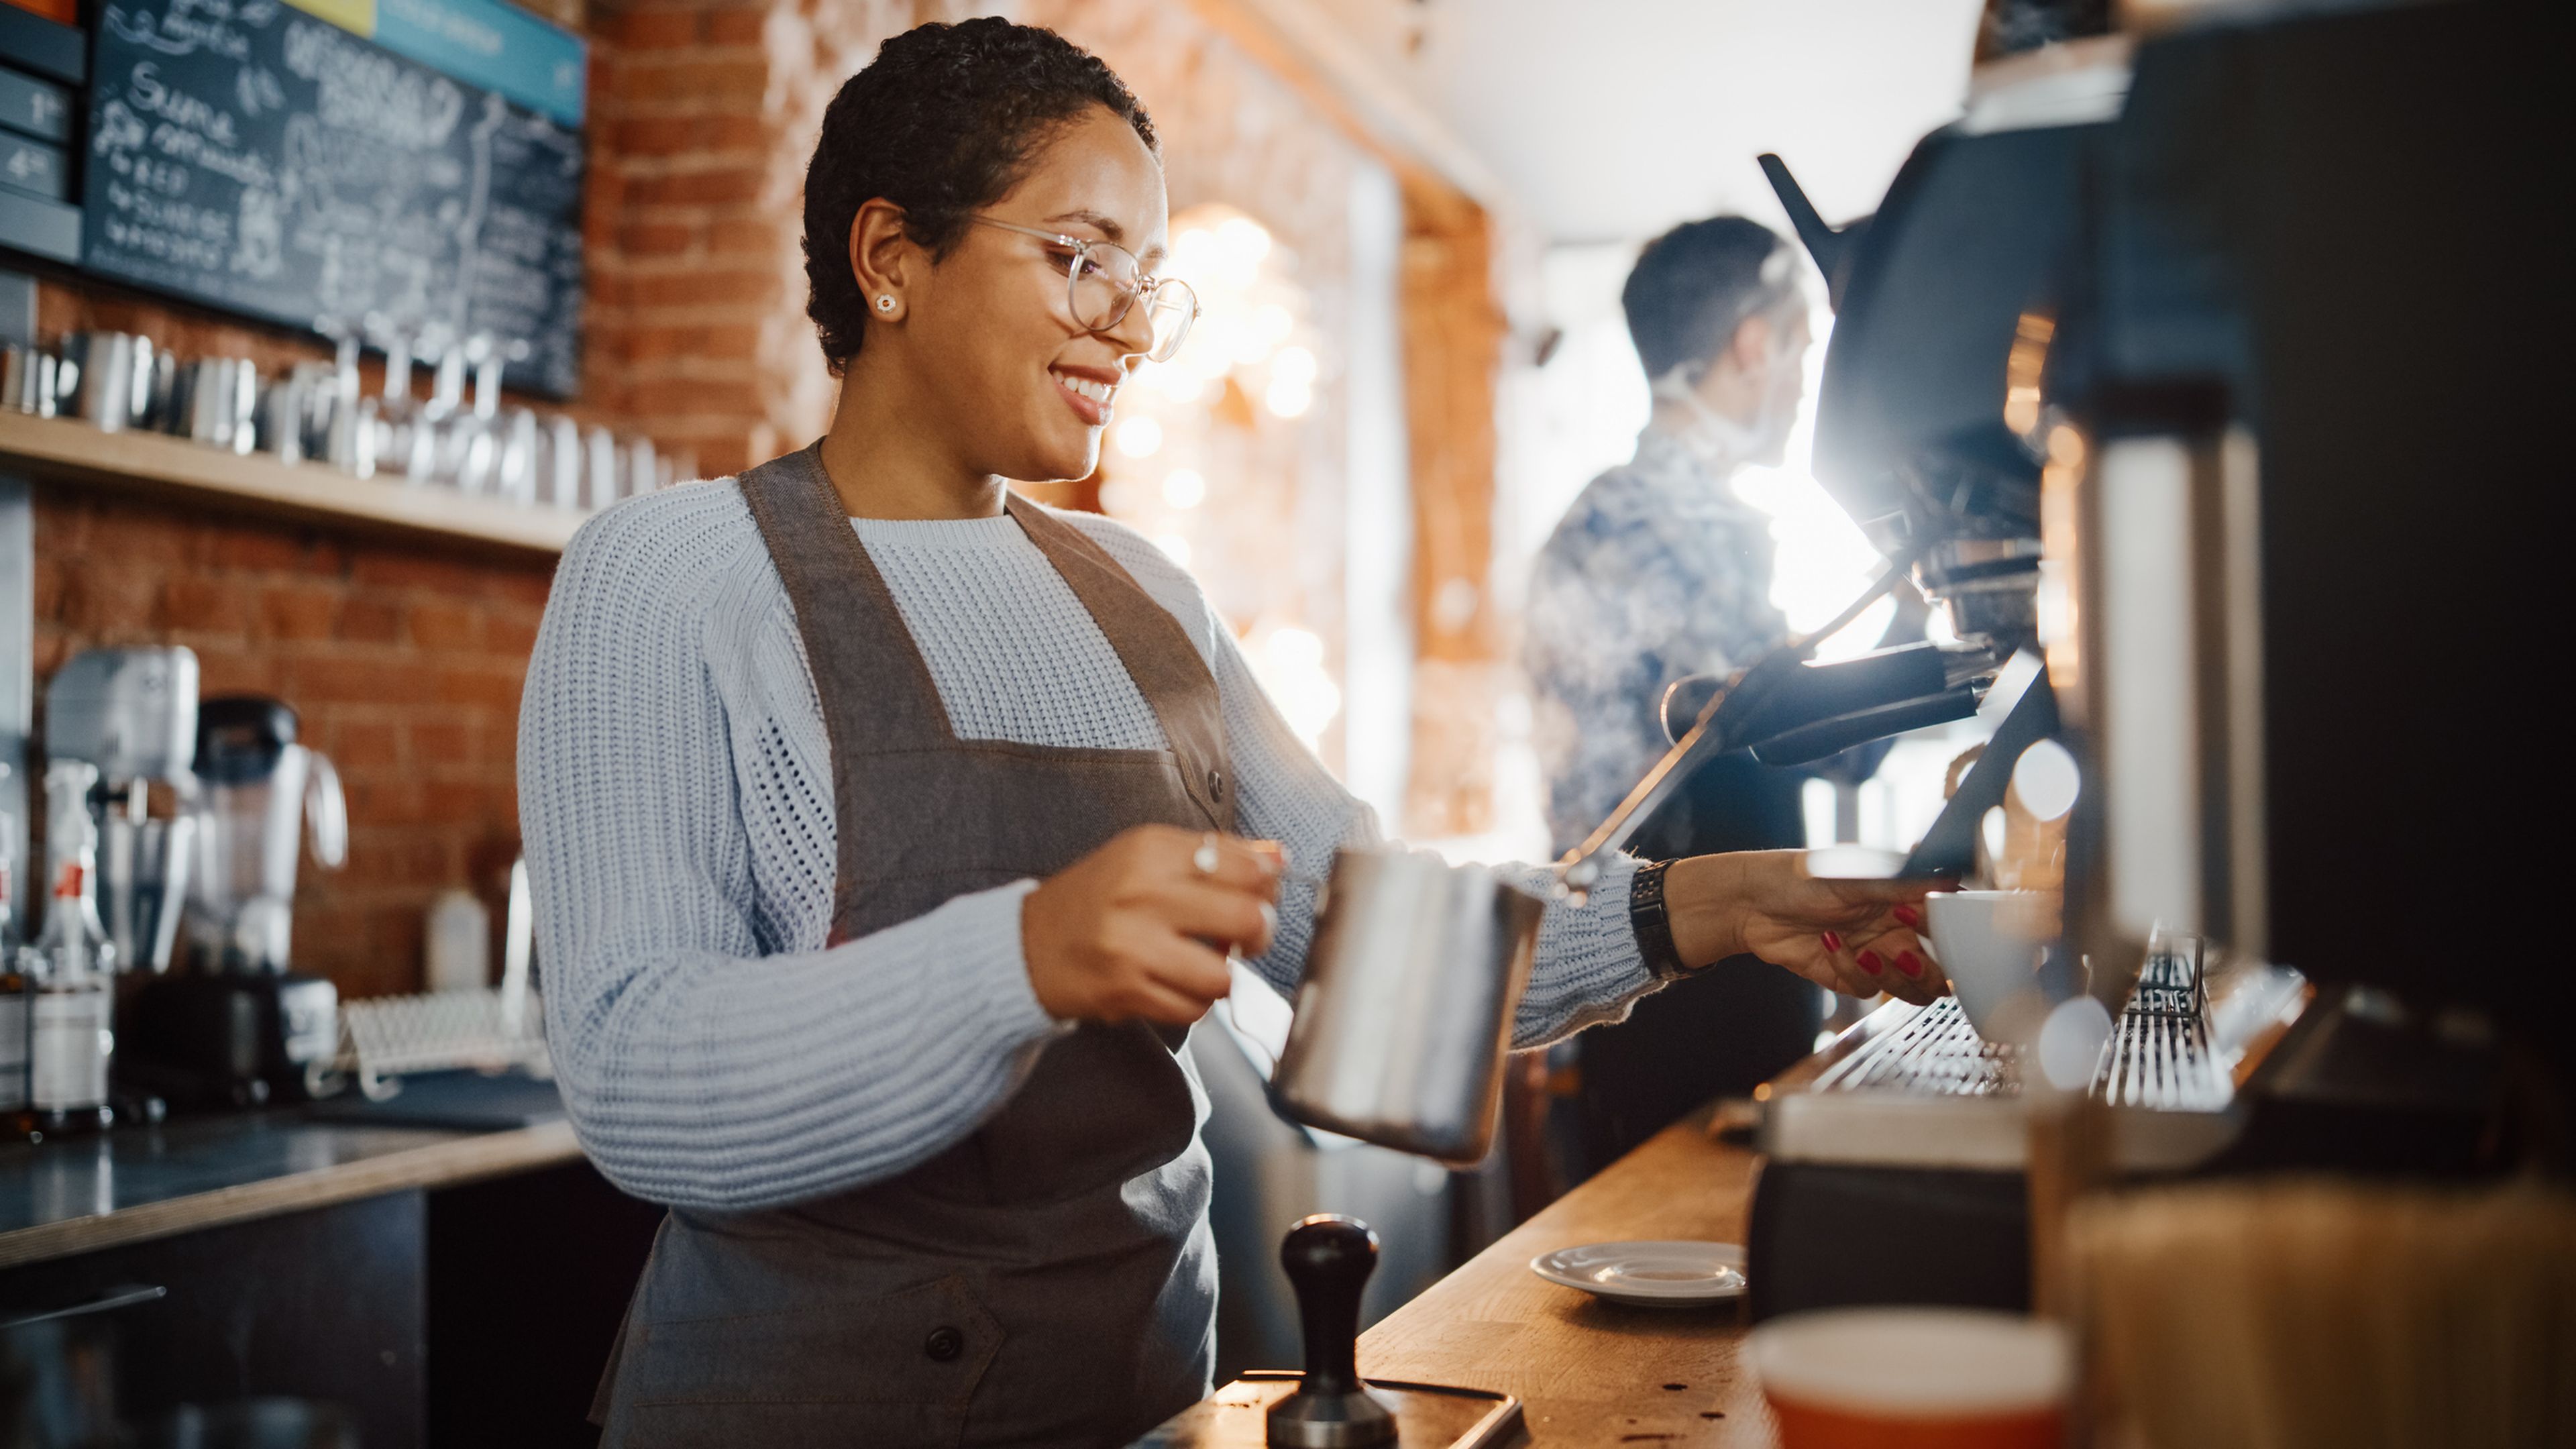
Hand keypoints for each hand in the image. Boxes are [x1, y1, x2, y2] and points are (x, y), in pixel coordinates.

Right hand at [1021, 825, 1281, 1026]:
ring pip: (1223, 974)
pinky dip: (1195, 1001)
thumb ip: (1215, 854)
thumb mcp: (1148, 857)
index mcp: (1151, 851)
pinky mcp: (1127, 991)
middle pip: (1245, 919)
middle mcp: (1142, 894)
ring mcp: (1133, 946)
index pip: (1246, 867)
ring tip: (1205, 962)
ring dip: (1223, 974)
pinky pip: (1194, 1008)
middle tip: (1246, 935)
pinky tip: (1177, 983)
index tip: (1259, 894)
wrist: (1027, 946)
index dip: (1266, 886)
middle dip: (1259, 933)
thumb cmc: (1098, 898)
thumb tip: (1278, 857)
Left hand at [1663, 850, 1947, 1004]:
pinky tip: (1828, 943)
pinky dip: (1851, 969)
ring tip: (1870, 952)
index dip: (1949, 933)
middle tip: (1906, 954)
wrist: (1749, 901)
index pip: (1949, 926)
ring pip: (1909, 989)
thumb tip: (1951, 878)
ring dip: (1895, 977)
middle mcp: (1895, 932)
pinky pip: (1866, 988)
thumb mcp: (1858, 875)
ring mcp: (1873, 957)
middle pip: (1938, 971)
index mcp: (1906, 902)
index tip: (1926, 923)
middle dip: (1930, 970)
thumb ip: (1906, 883)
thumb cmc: (1803, 875)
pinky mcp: (1846, 976)